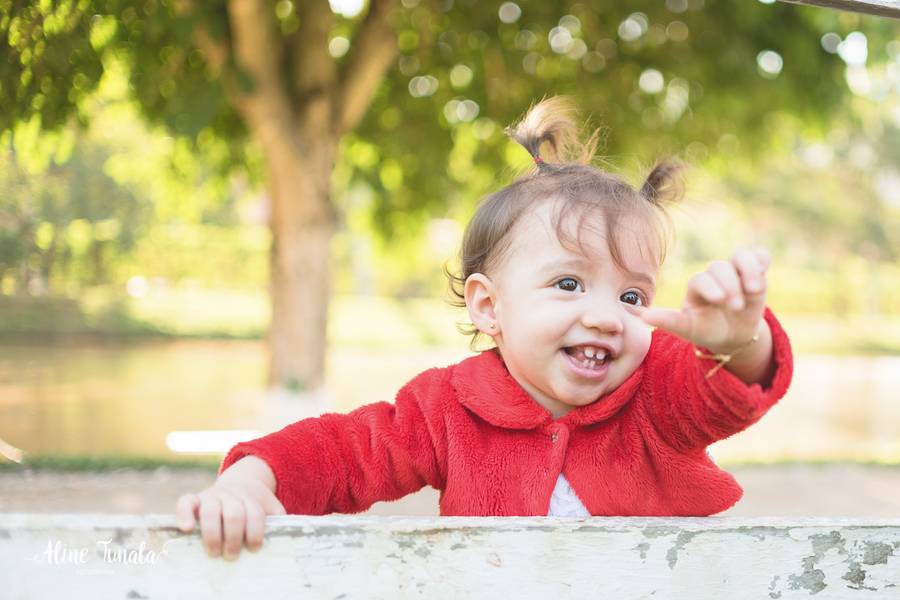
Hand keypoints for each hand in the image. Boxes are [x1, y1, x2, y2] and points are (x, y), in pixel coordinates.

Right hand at [175, 456, 285, 559]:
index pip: (255, 514)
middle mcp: (232, 495)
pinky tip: (186, 528)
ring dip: (213, 533)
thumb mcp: (272, 509)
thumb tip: (290, 537)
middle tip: (232, 556)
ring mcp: (212, 496)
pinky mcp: (195, 499)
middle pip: (234, 514)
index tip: (254, 548)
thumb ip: (279, 521)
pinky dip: (184, 513)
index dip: (255, 532)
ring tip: (214, 552)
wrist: (243, 482)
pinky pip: (185, 501)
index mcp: (252, 499)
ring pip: (211, 510)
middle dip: (234, 538)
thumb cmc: (257, 506)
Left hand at [641, 247, 769, 352]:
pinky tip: (764, 271)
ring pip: (741, 257)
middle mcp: (715, 275)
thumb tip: (642, 316)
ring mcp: (736, 271)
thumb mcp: (688, 329)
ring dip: (748, 270)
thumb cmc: (707, 330)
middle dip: (730, 285)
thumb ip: (669, 321)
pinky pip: (759, 256)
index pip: (701, 279)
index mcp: (697, 286)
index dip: (711, 286)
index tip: (719, 300)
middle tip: (735, 306)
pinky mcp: (755, 271)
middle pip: (720, 268)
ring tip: (755, 289)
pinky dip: (762, 260)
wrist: (734, 334)